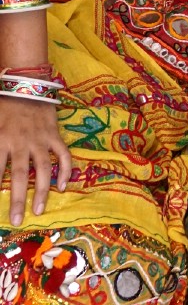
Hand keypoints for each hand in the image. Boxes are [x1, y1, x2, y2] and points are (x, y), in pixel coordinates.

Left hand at [0, 99, 71, 224]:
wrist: (25, 85)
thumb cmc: (2, 106)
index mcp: (1, 140)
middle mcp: (21, 143)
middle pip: (21, 176)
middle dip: (19, 199)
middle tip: (18, 220)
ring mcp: (40, 139)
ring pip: (43, 169)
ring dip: (42, 191)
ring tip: (39, 210)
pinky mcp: (54, 135)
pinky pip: (63, 155)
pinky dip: (65, 170)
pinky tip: (63, 186)